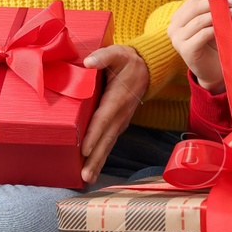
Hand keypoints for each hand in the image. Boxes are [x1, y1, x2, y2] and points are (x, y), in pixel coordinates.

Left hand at [79, 45, 150, 183]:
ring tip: (87, 179)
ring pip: (108, 144)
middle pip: (106, 140)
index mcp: (116, 99)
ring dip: (98, 162)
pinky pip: (109, 142)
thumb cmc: (127, 60)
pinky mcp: (119, 124)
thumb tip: (88, 62)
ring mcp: (121, 121)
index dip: (94, 134)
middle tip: (85, 177)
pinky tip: (92, 167)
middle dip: (96, 159)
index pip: (103, 119)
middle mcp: (120, 115)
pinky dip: (101, 156)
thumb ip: (103, 56)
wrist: (147, 68)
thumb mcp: (117, 53)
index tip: (84, 149)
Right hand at [167, 0, 231, 91]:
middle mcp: (173, 27)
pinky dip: (215, 28)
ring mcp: (177, 39)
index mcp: (178, 17)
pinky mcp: (185, 50)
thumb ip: (217, 4)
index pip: (193, 0)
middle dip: (216, 2)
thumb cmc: (214, 42)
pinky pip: (202, 34)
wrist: (214, 69)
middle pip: (194, 8)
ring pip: (199, 20)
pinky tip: (226, 27)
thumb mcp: (216, 20)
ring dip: (220, 14)